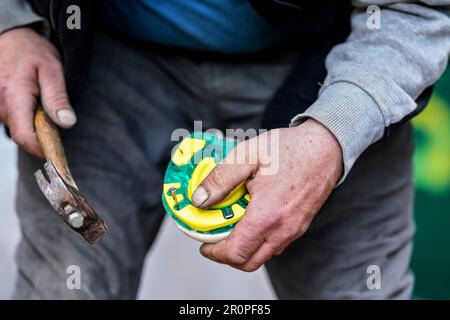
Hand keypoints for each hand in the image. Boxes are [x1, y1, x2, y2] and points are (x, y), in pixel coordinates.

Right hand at [0, 27, 75, 156]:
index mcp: (13, 97)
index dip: (41, 148)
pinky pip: (15, 121)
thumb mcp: (53, 71)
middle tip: (58, 121)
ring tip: (45, 105)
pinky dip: (28, 119)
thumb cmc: (33, 52)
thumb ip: (58, 98)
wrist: (11, 38)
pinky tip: (35, 105)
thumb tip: (67, 123)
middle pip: (22, 135)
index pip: (24, 136)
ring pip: (18, 129)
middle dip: (43, 135)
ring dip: (35, 125)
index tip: (57, 153)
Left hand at [192, 119, 342, 270]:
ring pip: (263, 255)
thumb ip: (220, 179)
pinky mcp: (300, 226)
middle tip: (214, 237)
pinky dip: (258, 241)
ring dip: (243, 248)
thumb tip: (199, 199)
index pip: (235, 252)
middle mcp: (283, 229)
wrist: (326, 147)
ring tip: (232, 225)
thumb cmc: (289, 148)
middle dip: (226, 255)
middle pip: (248, 262)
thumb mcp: (247, 155)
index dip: (214, 252)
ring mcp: (294, 230)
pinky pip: (275, 245)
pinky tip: (251, 218)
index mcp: (267, 214)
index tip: (203, 243)